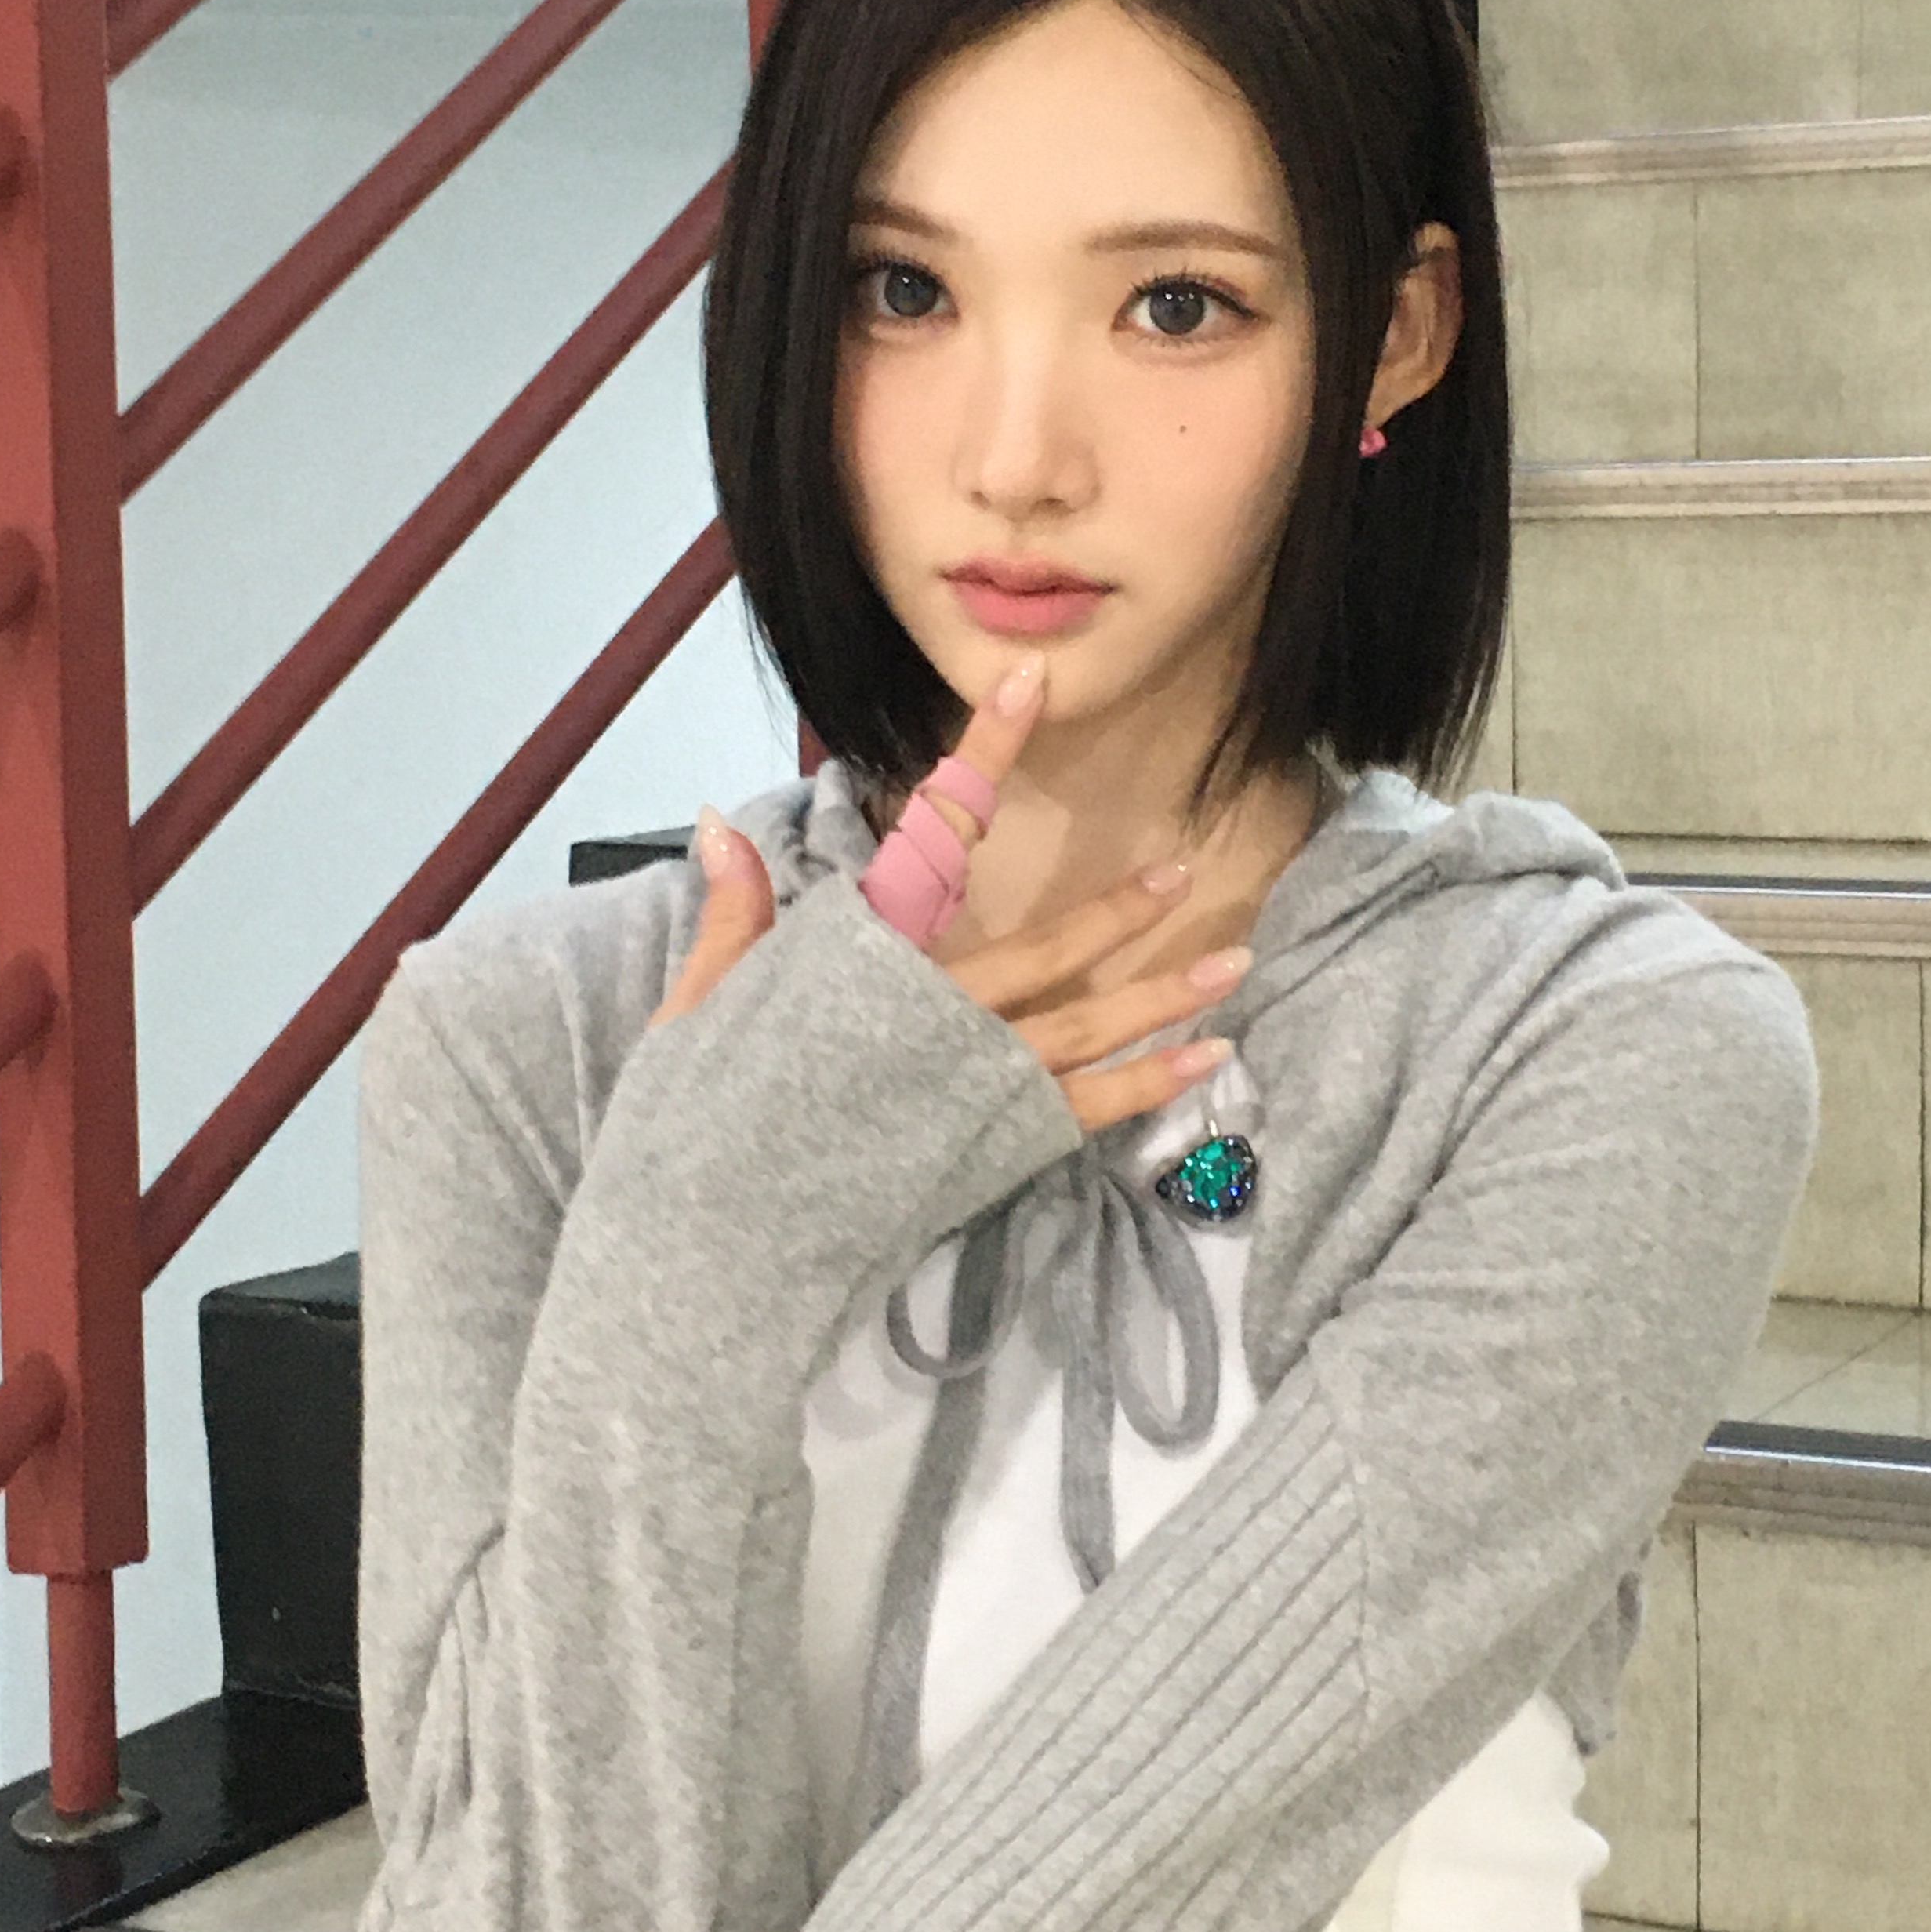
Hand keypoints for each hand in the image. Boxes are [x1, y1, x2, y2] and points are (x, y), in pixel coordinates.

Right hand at [652, 662, 1246, 1134]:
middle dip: (1118, 912)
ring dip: (1165, 995)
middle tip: (1182, 873)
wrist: (711, 1245)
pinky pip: (1088, 1109)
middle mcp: (933, 1011)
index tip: (1031, 686)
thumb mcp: (701, 1008)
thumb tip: (721, 823)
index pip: (935, 830)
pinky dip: (1152, 1084)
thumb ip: (736, 919)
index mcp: (864, 957)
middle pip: (1045, 948)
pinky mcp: (989, 1146)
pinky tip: (1207, 1060)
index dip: (986, 752)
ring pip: (1087, 1028)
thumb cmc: (694, 1125)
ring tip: (1237, 962)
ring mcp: (970, 1082)